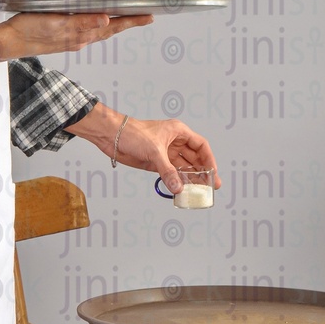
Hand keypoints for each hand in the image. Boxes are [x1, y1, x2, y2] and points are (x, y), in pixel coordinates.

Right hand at [0, 11, 153, 60]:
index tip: (148, 16)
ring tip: (128, 18)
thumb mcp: (57, 23)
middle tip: (146, 16)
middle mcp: (78, 38)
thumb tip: (105, 20)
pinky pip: (86, 32)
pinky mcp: (61, 38)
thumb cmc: (28, 31)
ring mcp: (70, 39)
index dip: (132, 20)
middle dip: (128, 22)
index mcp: (80, 34)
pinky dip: (97, 26)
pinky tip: (98, 22)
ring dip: (114, 25)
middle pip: (110, 30)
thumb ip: (82, 22)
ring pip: (98, 31)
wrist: (9, 41)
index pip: (113, 26)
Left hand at [66, 104, 220, 193]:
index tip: (213, 173)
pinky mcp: (156, 162)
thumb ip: (168, 171)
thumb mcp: (154, 151)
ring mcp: (166, 153)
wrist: (112, 136)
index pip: (200, 145)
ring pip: (184, 167)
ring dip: (191, 178)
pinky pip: (172, 174)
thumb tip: (179, 187)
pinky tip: (183, 190)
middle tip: (211, 187)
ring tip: (200, 191)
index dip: (209, 159)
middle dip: (203, 171)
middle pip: (194, 158)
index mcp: (178, 132)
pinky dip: (177, 182)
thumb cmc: (132, 133)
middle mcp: (174, 142)